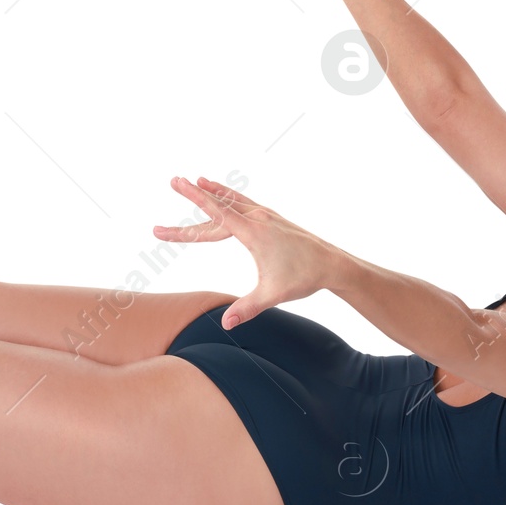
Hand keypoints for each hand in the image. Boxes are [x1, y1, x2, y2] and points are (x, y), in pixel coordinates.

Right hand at [155, 176, 334, 329]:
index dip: (196, 198)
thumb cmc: (303, 277)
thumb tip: (226, 323)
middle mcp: (258, 218)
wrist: (332, 264)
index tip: (179, 184)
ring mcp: (267, 216)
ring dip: (214, 190)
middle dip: (194, 195)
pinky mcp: (274, 219)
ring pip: (234, 200)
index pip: (217, 212)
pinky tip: (228, 198)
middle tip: (173, 182)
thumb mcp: (273, 295)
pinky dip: (232, 197)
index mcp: (254, 232)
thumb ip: (247, 308)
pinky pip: (246, 204)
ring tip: (198, 180)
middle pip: (219, 205)